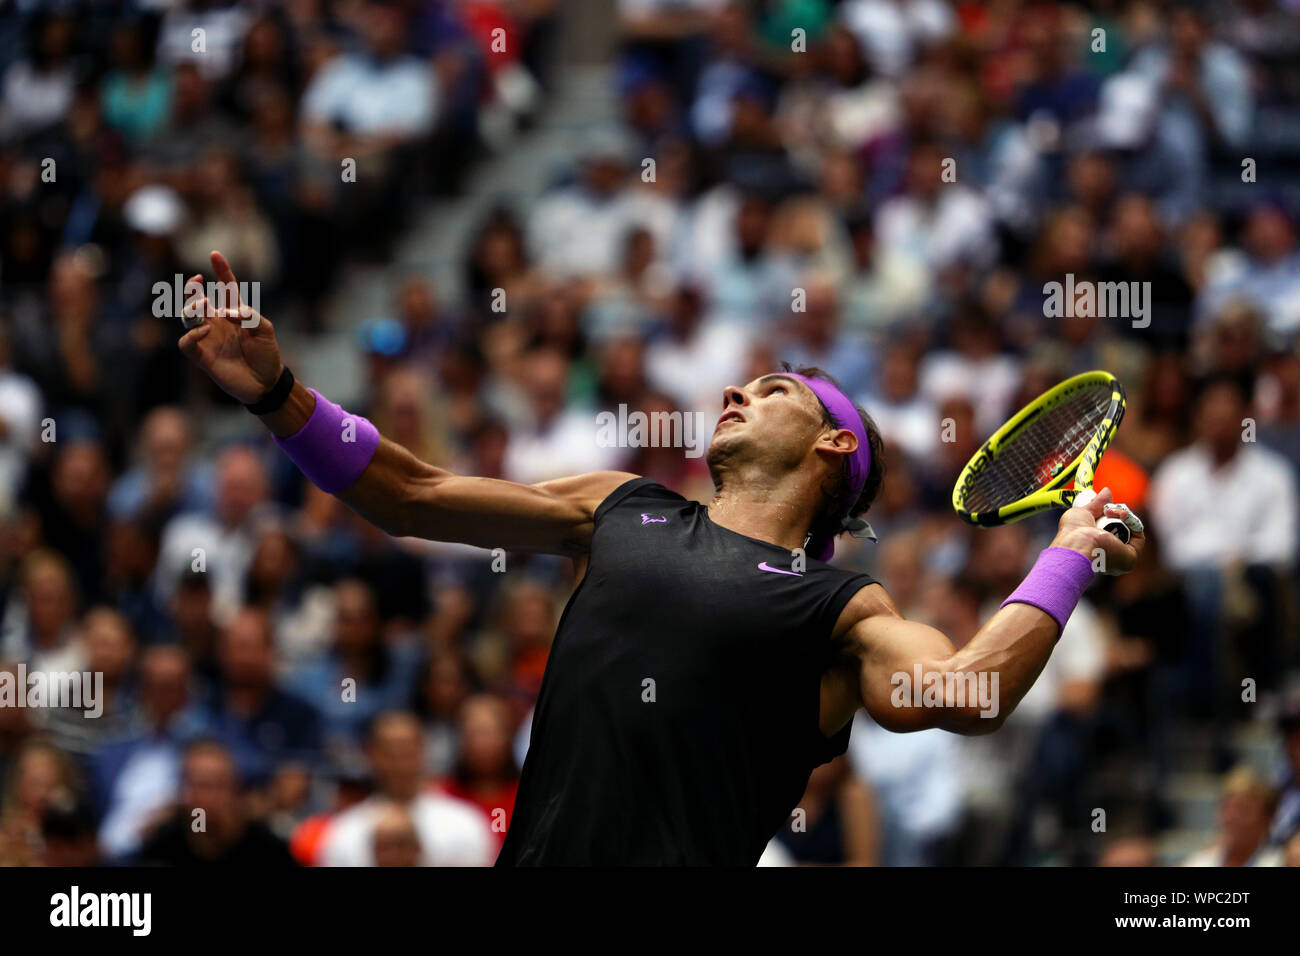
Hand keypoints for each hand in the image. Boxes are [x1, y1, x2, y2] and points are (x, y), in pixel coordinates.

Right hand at [177, 251, 282, 404]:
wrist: (266, 383)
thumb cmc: (267, 355)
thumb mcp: (265, 330)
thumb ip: (249, 316)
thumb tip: (226, 313)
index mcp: (234, 314)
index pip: (225, 288)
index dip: (221, 271)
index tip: (215, 254)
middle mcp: (217, 324)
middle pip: (197, 300)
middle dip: (193, 289)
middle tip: (197, 281)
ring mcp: (208, 339)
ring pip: (187, 318)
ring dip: (191, 308)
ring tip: (203, 305)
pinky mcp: (202, 357)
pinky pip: (186, 343)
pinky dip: (191, 334)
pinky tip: (205, 330)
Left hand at [1051, 486, 1145, 575]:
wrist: (1078, 544)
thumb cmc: (1072, 533)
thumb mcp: (1082, 512)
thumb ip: (1096, 504)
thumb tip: (1107, 491)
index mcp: (1094, 548)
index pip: (1108, 530)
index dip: (1108, 516)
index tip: (1103, 507)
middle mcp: (1108, 554)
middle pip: (1121, 529)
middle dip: (1116, 514)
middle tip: (1107, 509)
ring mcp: (1120, 556)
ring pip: (1130, 530)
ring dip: (1123, 515)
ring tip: (1109, 512)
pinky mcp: (1131, 556)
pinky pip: (1138, 535)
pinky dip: (1132, 521)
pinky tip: (1121, 515)